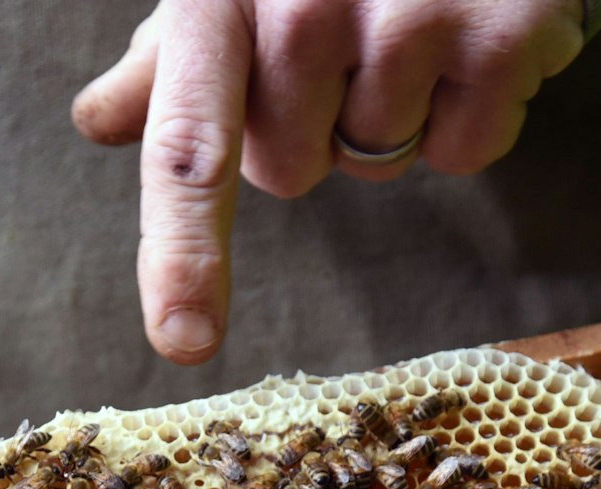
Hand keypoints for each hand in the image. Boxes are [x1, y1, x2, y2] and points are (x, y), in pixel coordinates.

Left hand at [73, 0, 583, 364]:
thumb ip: (169, 60)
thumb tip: (100, 121)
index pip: (190, 148)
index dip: (184, 252)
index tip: (183, 341)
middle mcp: (304, 3)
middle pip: (290, 171)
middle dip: (316, 126)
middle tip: (348, 41)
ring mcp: (408, 17)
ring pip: (375, 162)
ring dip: (393, 113)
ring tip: (413, 21)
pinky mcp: (500, 36)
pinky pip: (462, 151)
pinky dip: (470, 111)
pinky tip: (468, 38)